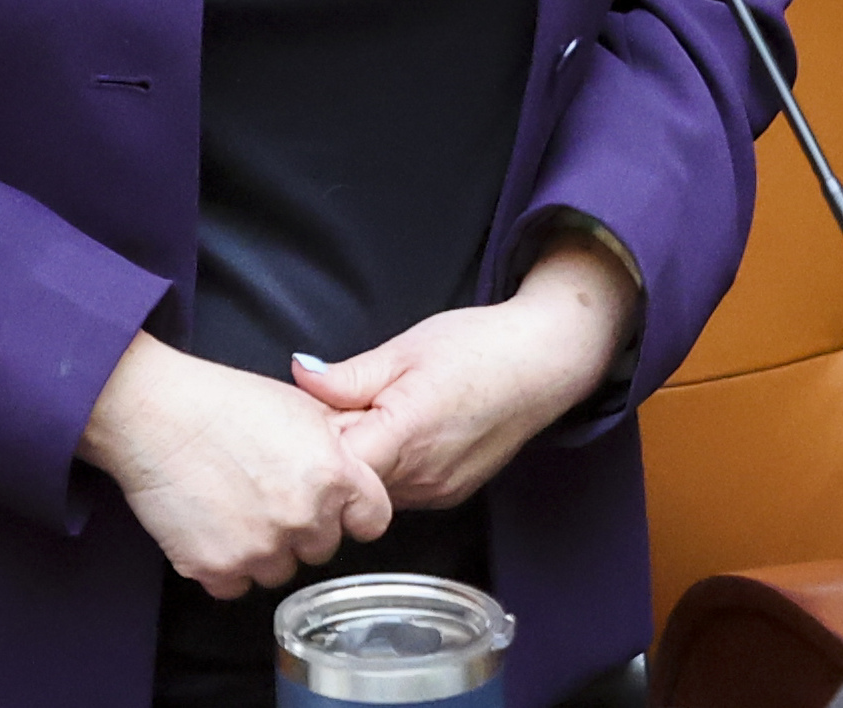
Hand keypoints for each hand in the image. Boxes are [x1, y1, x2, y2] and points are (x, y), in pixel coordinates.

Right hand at [79, 333, 392, 598]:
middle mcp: (304, 518)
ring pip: (279, 572)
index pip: (372, 520)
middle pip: (322, 549)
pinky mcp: (217, 569)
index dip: (352, 511)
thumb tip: (360, 467)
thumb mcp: (300, 407)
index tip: (333, 505)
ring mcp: (260, 549)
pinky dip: (225, 564)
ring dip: (263, 550)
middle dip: (302, 528)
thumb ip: (340, 445)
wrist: (154, 413)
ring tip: (235, 508)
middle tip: (267, 495)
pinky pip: (235, 585)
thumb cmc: (224, 401)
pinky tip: (211, 527)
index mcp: (335, 475)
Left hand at [291, 236, 641, 510]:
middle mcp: (421, 478)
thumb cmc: (478, 347)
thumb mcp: (404, 349)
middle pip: (348, 483)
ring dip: (357, 462)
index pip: (331, 465)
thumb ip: (347, 376)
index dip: (306, 441)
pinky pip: (398, 490)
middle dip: (327, 452)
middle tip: (320, 412)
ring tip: (359, 417)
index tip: (297, 415)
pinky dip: (384, 468)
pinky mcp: (449, 494)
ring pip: (372, 491)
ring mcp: (437, 492)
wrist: (545, 363)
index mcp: (404, 437)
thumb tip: (298, 376)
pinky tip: (389, 433)